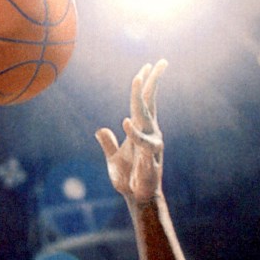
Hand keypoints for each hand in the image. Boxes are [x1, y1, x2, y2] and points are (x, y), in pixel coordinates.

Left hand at [96, 60, 166, 203]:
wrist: (137, 197)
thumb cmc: (129, 178)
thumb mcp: (113, 159)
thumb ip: (108, 144)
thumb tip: (100, 130)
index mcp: (141, 130)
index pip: (144, 103)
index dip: (145, 85)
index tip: (148, 66)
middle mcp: (150, 133)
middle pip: (150, 102)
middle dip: (153, 81)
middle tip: (159, 61)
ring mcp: (152, 145)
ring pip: (146, 117)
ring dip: (140, 98)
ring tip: (136, 79)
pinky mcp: (150, 159)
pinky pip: (142, 143)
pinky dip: (134, 133)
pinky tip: (125, 122)